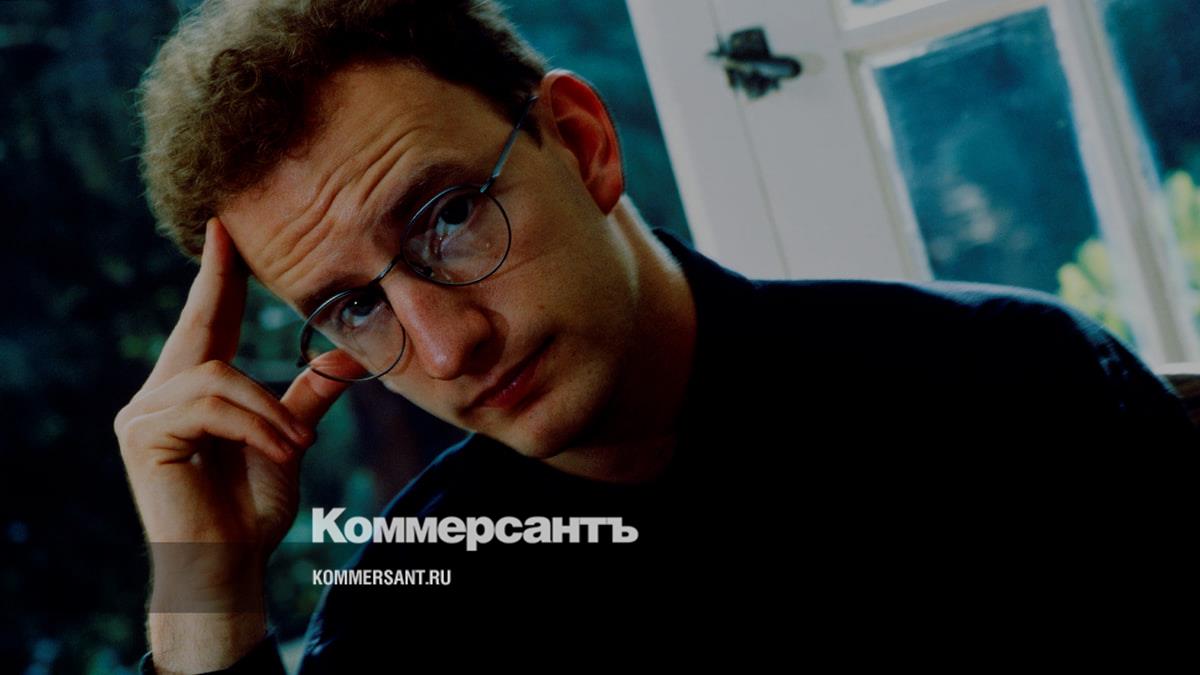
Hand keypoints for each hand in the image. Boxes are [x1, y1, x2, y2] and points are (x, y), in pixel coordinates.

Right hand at [113, 217, 363, 669]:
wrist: (230, 566)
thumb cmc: (252, 509)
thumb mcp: (287, 438)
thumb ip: (307, 395)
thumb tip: (343, 352)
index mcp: (192, 391)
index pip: (208, 323)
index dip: (217, 278)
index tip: (223, 230)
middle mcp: (158, 395)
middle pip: (199, 328)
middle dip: (217, 282)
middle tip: (229, 234)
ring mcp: (143, 414)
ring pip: (217, 377)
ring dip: (268, 412)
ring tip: (298, 448)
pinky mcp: (143, 435)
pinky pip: (211, 406)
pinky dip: (256, 427)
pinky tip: (282, 453)